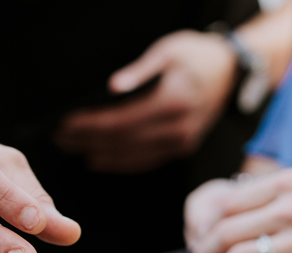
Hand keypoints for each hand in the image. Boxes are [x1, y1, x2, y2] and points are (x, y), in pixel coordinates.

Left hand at [54, 30, 236, 172]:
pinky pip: (146, 160)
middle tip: (61, 138)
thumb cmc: (197, 56)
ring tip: (74, 149)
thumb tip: (114, 87)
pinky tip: (101, 160)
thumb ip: (140, 70)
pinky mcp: (182, 148)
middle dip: (89, 140)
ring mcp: (182, 142)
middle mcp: (178, 128)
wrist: (230, 71)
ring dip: (101, 154)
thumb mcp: (168, 51)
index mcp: (173, 102)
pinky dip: (121, 162)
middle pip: (123, 142)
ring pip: (133, 157)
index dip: (91, 126)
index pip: (122, 122)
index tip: (67, 124)